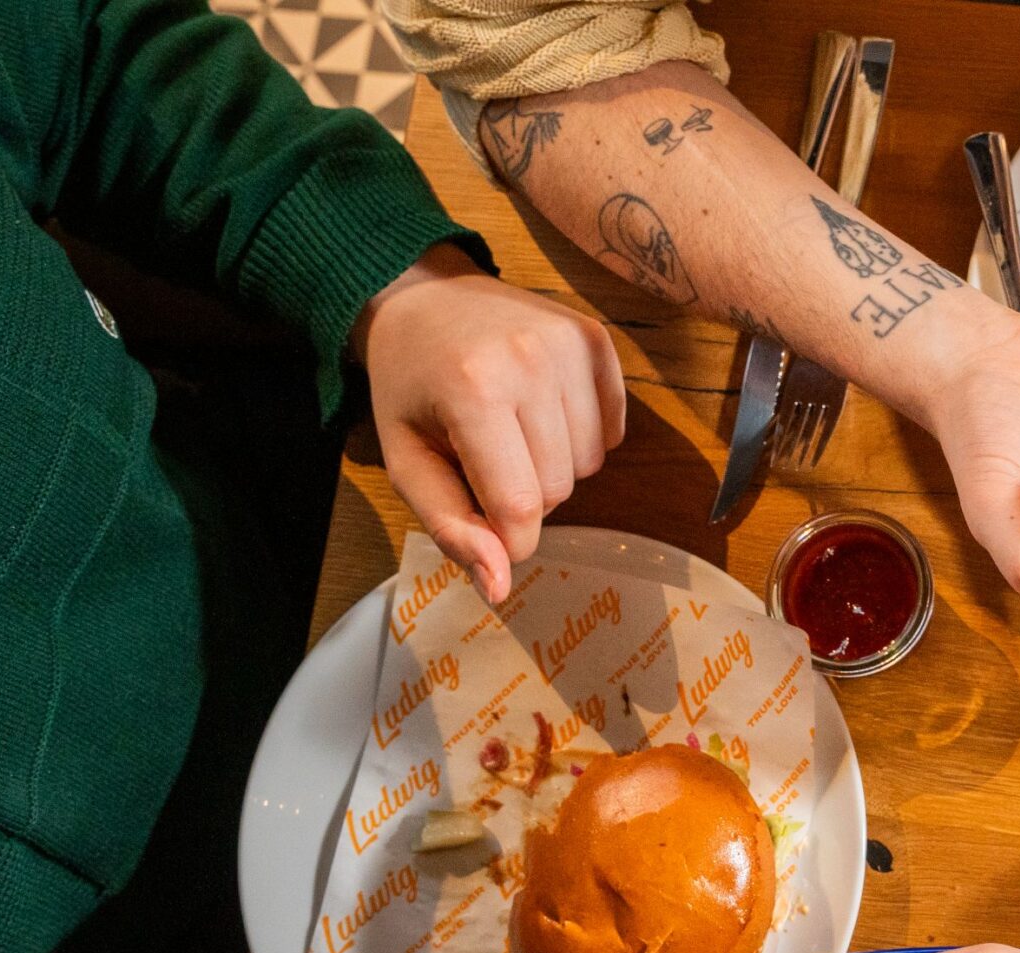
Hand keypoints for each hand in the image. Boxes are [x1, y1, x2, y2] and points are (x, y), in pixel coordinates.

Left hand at [357, 244, 627, 601]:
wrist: (424, 297)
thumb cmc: (411, 387)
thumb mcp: (407, 462)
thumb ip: (451, 527)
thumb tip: (499, 588)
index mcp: (474, 390)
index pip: (520, 507)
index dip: (507, 538)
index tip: (484, 524)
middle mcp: (530, 360)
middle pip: (558, 489)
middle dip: (524, 495)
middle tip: (486, 459)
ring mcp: (570, 346)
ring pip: (589, 465)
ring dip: (553, 466)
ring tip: (513, 432)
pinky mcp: (597, 341)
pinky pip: (612, 432)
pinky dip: (582, 438)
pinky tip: (543, 411)